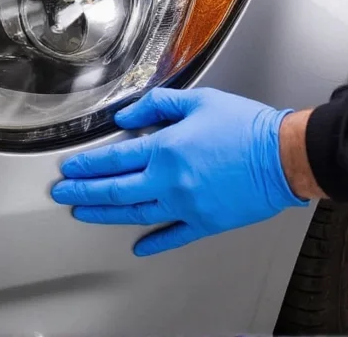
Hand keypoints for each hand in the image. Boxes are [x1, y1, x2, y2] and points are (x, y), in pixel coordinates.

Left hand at [51, 88, 307, 255]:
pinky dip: (154, 242)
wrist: (285, 156)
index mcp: (165, 149)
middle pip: (115, 190)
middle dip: (83, 192)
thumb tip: (125, 117)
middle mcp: (170, 181)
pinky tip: (138, 247)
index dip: (86, 165)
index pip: (113, 159)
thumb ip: (155, 106)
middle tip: (62, 194)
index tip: (69, 168)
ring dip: (104, 214)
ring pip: (135, 213)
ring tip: (83, 213)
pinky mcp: (205, 222)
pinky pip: (174, 236)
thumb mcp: (198, 101)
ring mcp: (186, 206)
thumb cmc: (246, 127)